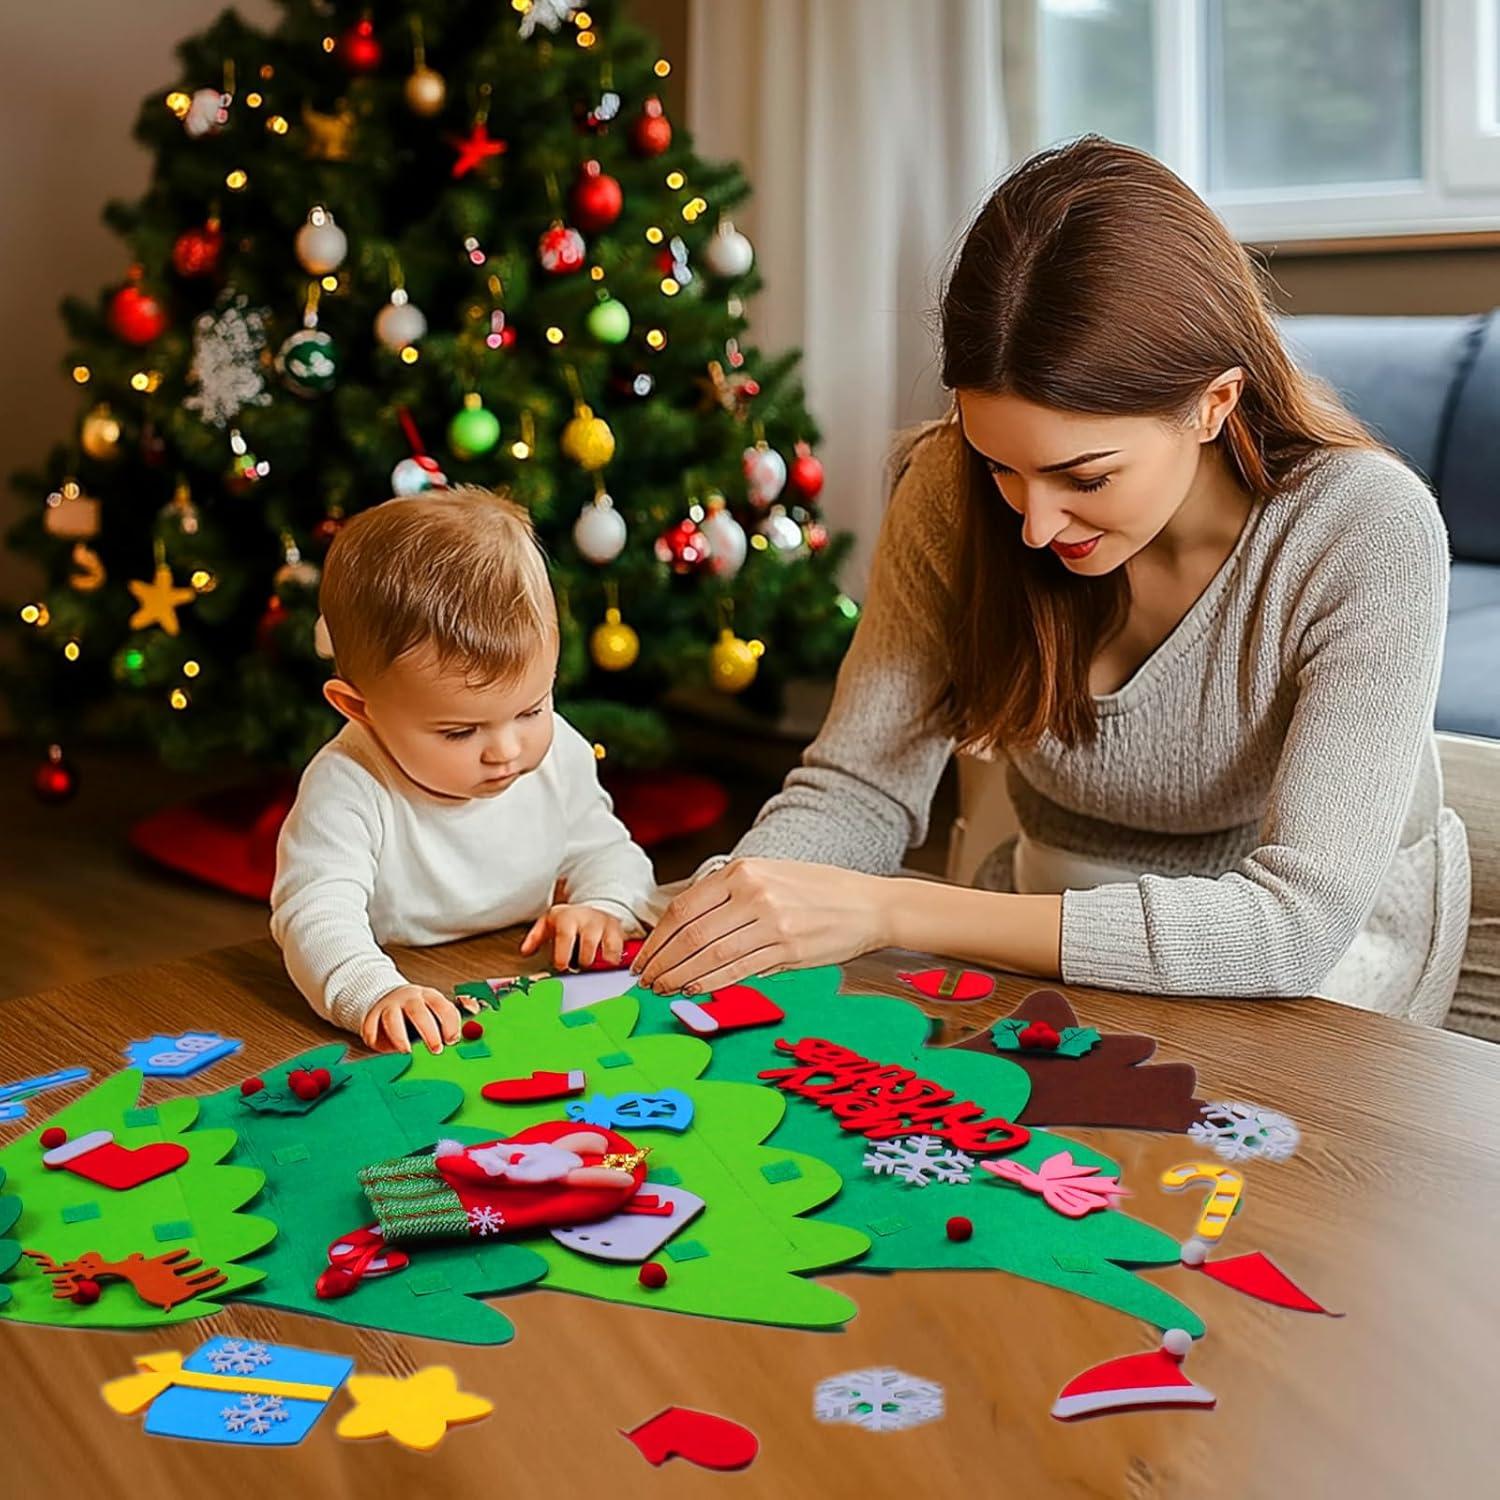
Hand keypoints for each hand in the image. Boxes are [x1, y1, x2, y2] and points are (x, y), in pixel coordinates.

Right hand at [362, 983, 475, 1054]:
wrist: (390, 998)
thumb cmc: (418, 1012)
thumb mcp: (435, 1012)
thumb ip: (447, 1024)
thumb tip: (455, 1041)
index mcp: (429, 996)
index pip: (442, 1006)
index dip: (449, 1025)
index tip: (452, 1041)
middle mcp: (409, 998)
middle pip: (418, 1011)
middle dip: (428, 1032)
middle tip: (436, 1050)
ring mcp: (389, 1005)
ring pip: (392, 1018)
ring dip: (400, 1037)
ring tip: (406, 1051)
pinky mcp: (372, 1015)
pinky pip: (370, 1026)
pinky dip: (375, 1038)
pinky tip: (384, 1049)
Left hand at [519, 903, 626, 970]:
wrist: (593, 908)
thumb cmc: (569, 921)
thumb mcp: (548, 924)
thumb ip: (535, 937)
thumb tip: (525, 951)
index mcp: (568, 918)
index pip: (565, 937)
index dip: (562, 956)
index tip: (562, 966)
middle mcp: (588, 919)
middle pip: (588, 946)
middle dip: (582, 961)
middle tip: (578, 966)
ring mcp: (605, 925)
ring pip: (607, 949)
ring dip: (599, 962)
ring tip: (593, 965)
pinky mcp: (618, 932)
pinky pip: (619, 951)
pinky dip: (613, 960)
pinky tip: (606, 963)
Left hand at [630, 858, 890, 995]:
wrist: (869, 904)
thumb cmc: (818, 890)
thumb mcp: (770, 875)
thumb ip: (730, 896)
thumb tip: (686, 931)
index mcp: (744, 871)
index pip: (684, 907)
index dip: (657, 937)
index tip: (643, 957)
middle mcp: (754, 894)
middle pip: (691, 934)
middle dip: (662, 962)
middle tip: (645, 980)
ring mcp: (772, 922)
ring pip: (711, 955)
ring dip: (681, 977)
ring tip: (663, 989)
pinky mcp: (789, 950)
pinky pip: (739, 971)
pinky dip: (711, 984)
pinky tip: (694, 991)